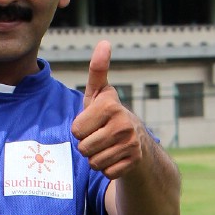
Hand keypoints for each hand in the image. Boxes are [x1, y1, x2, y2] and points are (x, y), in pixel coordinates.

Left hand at [71, 40, 141, 179]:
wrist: (138, 141)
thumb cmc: (109, 115)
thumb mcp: (100, 93)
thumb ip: (97, 70)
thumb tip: (104, 42)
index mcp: (110, 106)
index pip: (76, 130)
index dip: (80, 130)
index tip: (92, 123)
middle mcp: (123, 124)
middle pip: (83, 148)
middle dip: (87, 145)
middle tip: (100, 137)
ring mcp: (130, 144)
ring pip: (93, 162)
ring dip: (96, 158)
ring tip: (107, 147)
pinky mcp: (133, 162)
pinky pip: (106, 172)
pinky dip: (107, 168)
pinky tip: (115, 157)